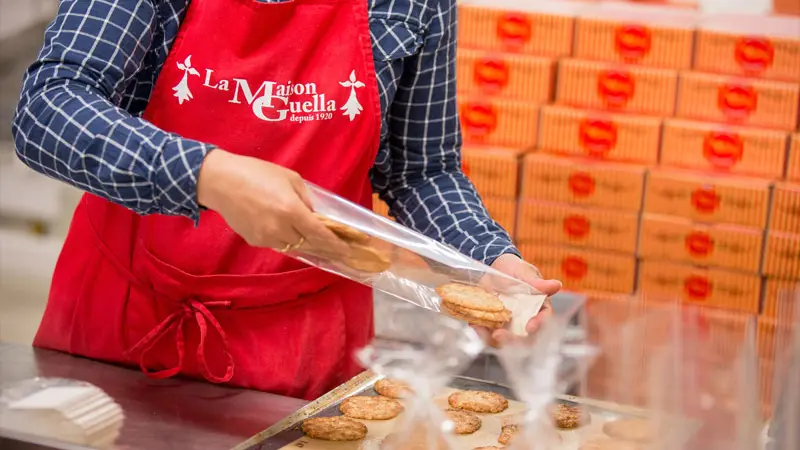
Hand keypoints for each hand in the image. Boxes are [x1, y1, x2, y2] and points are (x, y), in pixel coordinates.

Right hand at [196, 149, 349, 254]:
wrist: (219, 181)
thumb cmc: (255, 173)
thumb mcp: (289, 178)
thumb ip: (306, 198)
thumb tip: (316, 214)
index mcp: (291, 211)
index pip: (320, 234)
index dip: (335, 243)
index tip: (347, 249)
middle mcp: (280, 228)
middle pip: (309, 244)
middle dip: (326, 248)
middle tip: (340, 251)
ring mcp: (266, 237)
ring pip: (293, 246)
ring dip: (306, 244)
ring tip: (317, 242)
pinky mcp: (254, 241)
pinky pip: (277, 244)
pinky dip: (286, 240)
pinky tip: (290, 233)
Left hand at [484, 254, 560, 344]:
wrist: (492, 267)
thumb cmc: (513, 268)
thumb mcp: (524, 272)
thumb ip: (537, 282)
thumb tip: (557, 285)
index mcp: (539, 306)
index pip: (544, 319)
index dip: (539, 325)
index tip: (530, 327)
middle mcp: (526, 319)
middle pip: (525, 338)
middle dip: (513, 341)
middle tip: (499, 335)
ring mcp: (510, 325)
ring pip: (506, 341)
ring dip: (495, 340)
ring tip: (483, 331)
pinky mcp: (495, 326)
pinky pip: (489, 336)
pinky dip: (482, 334)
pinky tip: (475, 325)